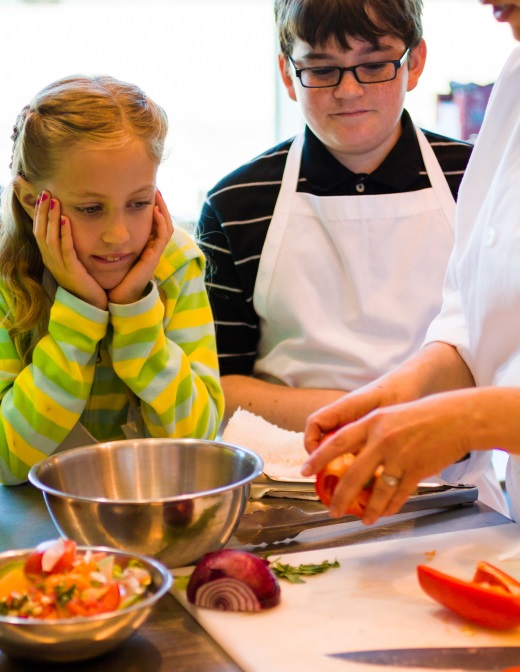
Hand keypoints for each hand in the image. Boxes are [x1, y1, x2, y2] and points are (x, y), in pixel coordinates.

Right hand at [34, 191, 107, 308]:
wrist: (91, 304)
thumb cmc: (85, 282)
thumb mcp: (72, 261)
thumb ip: (68, 246)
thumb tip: (67, 226)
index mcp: (49, 258)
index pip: (38, 232)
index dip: (38, 214)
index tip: (41, 196)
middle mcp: (51, 261)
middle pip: (40, 232)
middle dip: (42, 212)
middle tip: (46, 193)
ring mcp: (59, 266)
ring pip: (50, 239)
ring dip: (51, 218)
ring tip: (54, 201)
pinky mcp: (72, 270)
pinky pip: (66, 249)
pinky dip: (64, 233)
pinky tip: (65, 220)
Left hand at [108, 189, 173, 304]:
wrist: (117, 299)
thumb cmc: (111, 280)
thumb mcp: (109, 256)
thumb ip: (108, 243)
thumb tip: (97, 225)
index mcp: (143, 248)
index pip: (153, 224)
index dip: (152, 208)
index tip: (146, 193)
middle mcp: (151, 250)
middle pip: (163, 223)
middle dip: (160, 205)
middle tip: (155, 188)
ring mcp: (154, 254)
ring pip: (166, 228)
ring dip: (163, 210)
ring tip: (157, 195)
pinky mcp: (153, 259)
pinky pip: (162, 237)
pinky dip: (160, 223)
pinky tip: (155, 211)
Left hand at [302, 390, 474, 524]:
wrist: (456, 418)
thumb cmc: (422, 415)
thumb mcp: (389, 416)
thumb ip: (369, 433)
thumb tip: (349, 456)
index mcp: (372, 422)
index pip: (337, 442)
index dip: (318, 458)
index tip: (305, 472)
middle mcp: (382, 439)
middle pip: (353, 473)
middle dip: (340, 495)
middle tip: (331, 509)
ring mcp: (400, 456)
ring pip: (377, 490)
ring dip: (368, 509)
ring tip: (361, 520)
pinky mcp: (417, 470)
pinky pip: (399, 495)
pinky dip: (390, 507)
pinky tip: (384, 514)